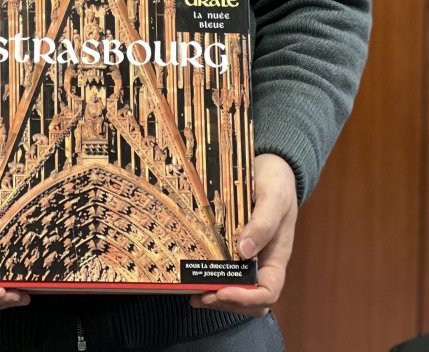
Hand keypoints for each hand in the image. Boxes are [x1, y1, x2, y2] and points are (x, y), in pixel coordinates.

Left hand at [189, 152, 297, 317]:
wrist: (272, 168)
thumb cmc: (277, 183)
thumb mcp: (274, 198)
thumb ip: (263, 223)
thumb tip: (244, 251)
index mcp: (276, 256)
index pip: (268, 292)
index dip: (246, 298)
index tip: (224, 290)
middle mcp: (262, 262)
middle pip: (249, 300)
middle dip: (226, 301)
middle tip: (201, 294)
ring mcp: (247, 257)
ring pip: (235, 290)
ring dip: (216, 296)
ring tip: (193, 291)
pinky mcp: (232, 247)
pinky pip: (224, 271)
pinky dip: (210, 280)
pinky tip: (193, 277)